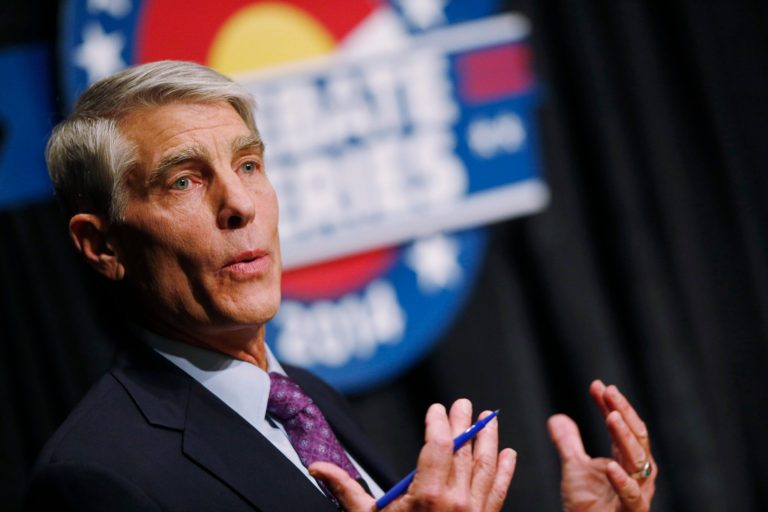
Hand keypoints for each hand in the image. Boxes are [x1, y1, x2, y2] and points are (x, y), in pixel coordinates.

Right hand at [310, 399, 516, 510]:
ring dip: (488, 439)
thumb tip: (318, 468)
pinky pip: (499, 491)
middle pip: (463, 450)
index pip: (439, 445)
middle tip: (462, 404)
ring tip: (489, 419)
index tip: (436, 410)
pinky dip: (505, 471)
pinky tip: (509, 454)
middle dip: (463, 423)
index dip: (439, 423)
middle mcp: (455, 501)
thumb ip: (346, 489)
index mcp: (427, 496)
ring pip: (485, 466)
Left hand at [548, 380, 656, 511]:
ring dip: (625, 437)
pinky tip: (611, 466)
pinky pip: (631, 496)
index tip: (597, 385)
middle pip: (636, 437)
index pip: (623, 425)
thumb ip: (569, 443)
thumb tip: (557, 417)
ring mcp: (638, 493)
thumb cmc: (587, 507)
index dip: (611, 405)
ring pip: (638, 461)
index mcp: (627, 459)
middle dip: (623, 412)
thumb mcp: (574, 468)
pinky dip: (622, 481)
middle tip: (609, 391)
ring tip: (612, 417)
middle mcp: (638, 474)